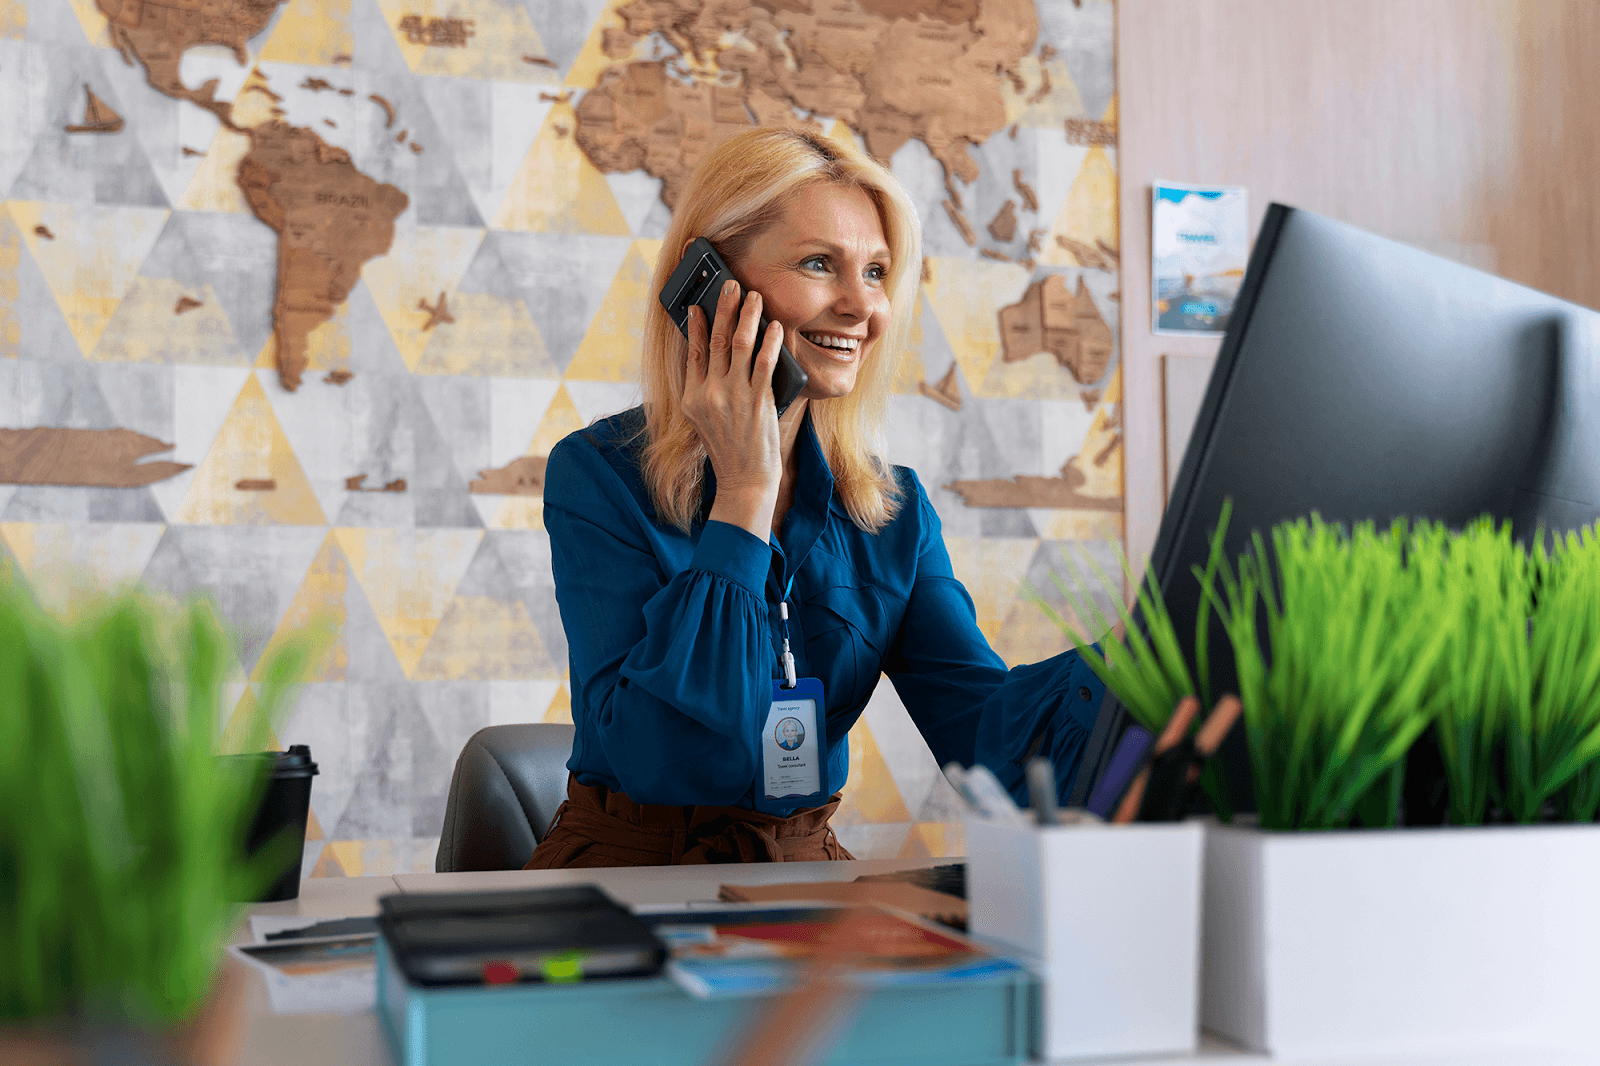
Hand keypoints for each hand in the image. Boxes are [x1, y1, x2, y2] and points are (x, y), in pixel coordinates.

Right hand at [683, 279, 785, 538]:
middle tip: (731, 284)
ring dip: (748, 316)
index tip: (698, 303)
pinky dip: (770, 340)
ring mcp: (733, 397)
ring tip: (754, 297)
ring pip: (740, 345)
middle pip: (717, 340)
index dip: (697, 325)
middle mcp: (709, 394)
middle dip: (724, 308)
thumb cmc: (729, 449)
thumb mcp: (704, 420)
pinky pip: (764, 362)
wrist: (744, 480)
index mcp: (692, 398)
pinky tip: (774, 326)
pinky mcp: (757, 402)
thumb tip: (716, 353)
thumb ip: (706, 389)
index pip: (694, 352)